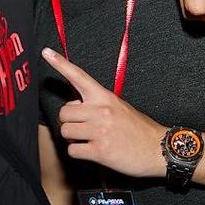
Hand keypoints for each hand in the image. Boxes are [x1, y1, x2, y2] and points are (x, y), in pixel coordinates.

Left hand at [41, 47, 166, 177]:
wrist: (159, 149)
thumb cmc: (139, 129)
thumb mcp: (120, 108)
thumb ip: (97, 104)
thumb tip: (76, 106)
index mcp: (105, 97)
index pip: (79, 76)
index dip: (60, 64)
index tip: (45, 52)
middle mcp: (101, 111)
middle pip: (64, 113)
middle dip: (70, 122)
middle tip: (84, 127)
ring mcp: (100, 131)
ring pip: (65, 131)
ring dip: (73, 138)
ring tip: (89, 139)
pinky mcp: (100, 151)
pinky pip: (73, 150)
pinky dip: (79, 152)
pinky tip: (92, 151)